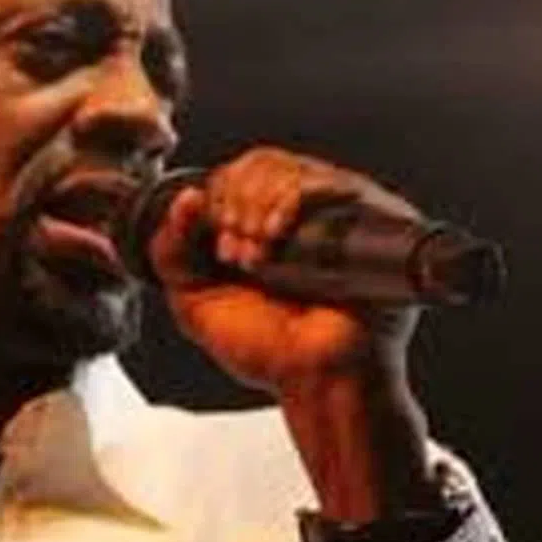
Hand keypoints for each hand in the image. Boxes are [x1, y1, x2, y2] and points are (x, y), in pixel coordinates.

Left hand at [149, 147, 421, 393]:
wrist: (316, 378)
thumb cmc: (264, 349)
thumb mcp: (193, 302)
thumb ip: (170, 251)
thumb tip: (187, 196)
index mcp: (259, 225)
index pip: (232, 175)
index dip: (217, 203)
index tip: (220, 252)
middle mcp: (299, 213)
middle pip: (259, 164)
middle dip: (236, 204)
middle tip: (240, 257)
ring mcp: (335, 212)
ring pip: (288, 167)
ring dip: (259, 205)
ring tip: (261, 255)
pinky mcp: (370, 217)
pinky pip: (328, 181)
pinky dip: (292, 199)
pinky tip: (278, 235)